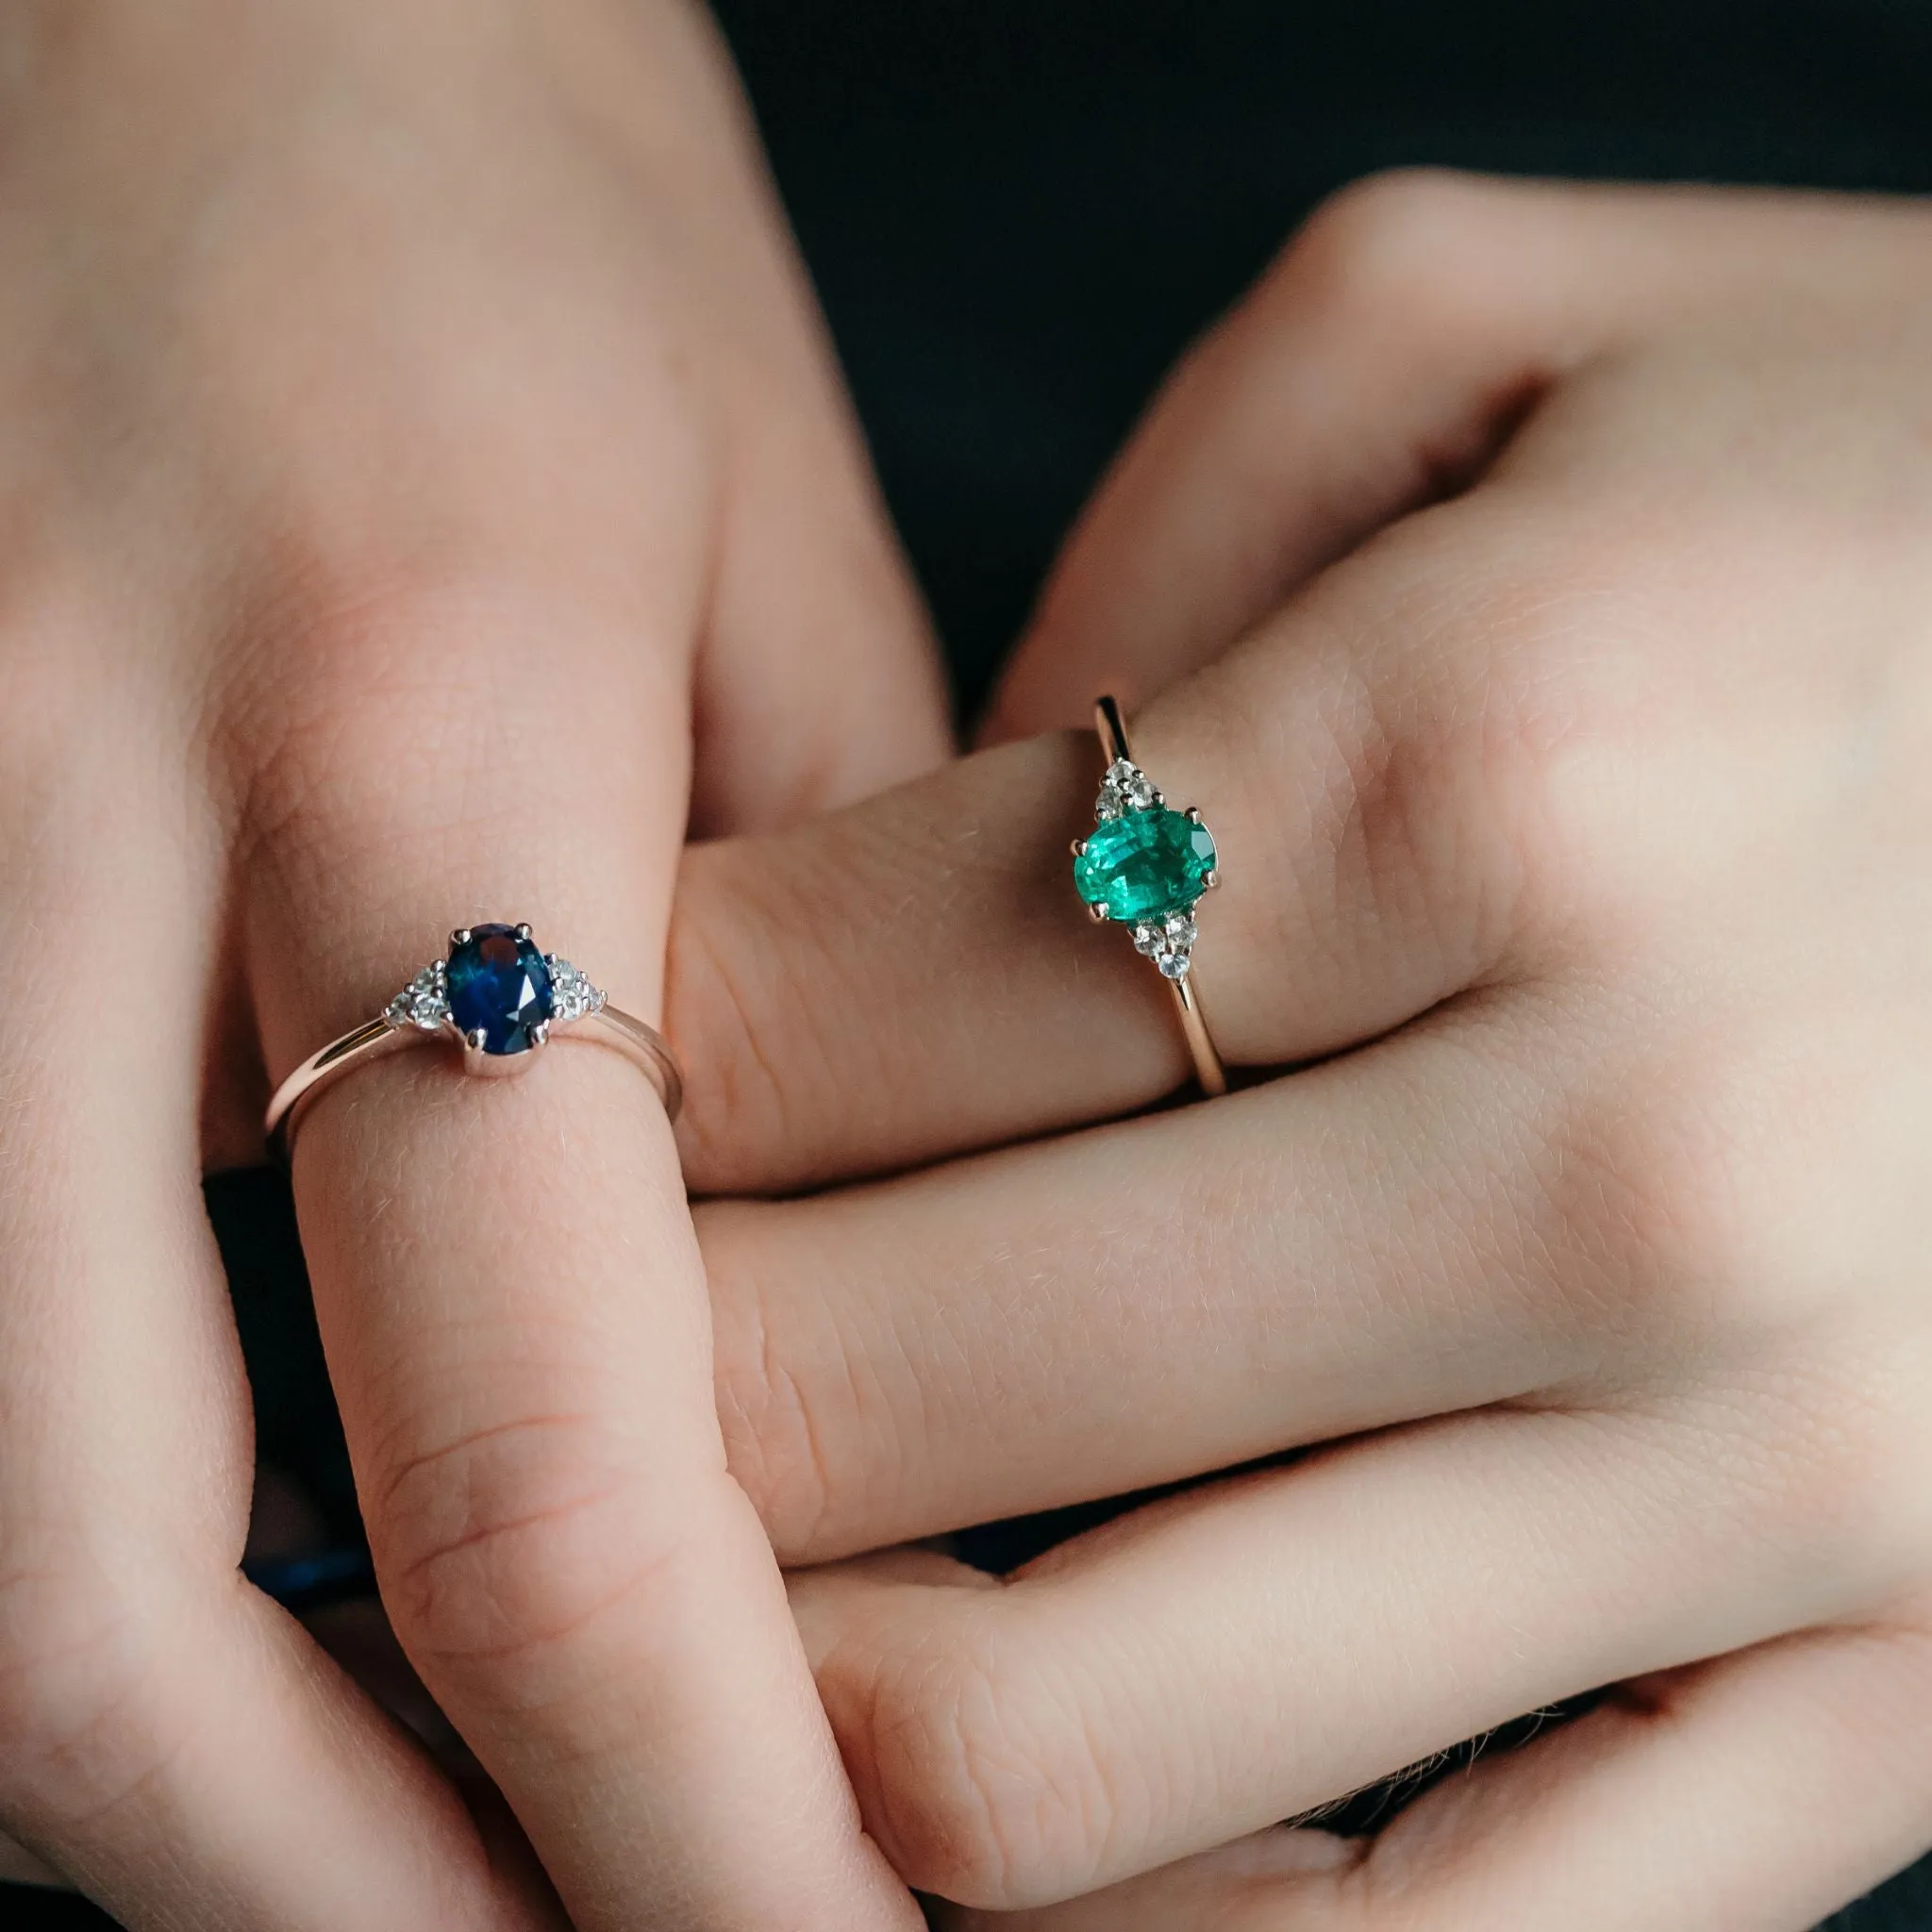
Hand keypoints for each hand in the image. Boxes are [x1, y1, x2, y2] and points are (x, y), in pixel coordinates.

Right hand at [0, 2, 941, 1924]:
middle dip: (414, 1910)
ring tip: (510, 1901)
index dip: (702, 1805)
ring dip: (238, 1821)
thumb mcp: (758, 545)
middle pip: (134, 1615)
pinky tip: (310, 1675)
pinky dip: (116, 1612)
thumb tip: (894, 1335)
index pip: (542, 1440)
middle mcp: (60, 815)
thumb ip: (818, 955)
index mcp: (415, 712)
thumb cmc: (514, 209)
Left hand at [664, 175, 1931, 1926]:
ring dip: (798, 1693)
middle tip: (566, 1341)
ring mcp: (1788, 1486)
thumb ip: (1156, 535)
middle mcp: (1624, 1160)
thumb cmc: (1891, 457)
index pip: (803, 1012)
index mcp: (1472, 764)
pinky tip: (1008, 1823)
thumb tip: (907, 852)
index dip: (594, 1070)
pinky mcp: (1911, 1697)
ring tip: (732, 1586)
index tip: (547, 1082)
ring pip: (1059, 1744)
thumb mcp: (1497, 318)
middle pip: (865, 1392)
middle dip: (628, 1388)